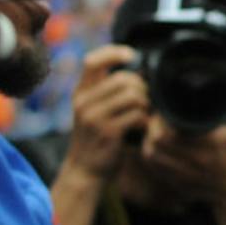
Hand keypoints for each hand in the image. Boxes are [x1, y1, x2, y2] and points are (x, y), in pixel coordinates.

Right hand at [62, 45, 148, 178]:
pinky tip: (141, 128)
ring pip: (132, 95)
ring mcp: (95, 117)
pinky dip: (145, 120)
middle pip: (122, 79)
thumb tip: (136, 70)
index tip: (131, 56)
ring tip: (143, 114)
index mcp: (80, 93)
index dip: (114, 53)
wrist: (84, 171)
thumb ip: (105, 91)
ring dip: (145, 104)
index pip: (92, 61)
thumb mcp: (91, 110)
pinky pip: (137, 115)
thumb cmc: (95, 138)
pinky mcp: (108, 132)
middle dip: (141, 87)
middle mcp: (84, 102)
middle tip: (144, 100)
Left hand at [140, 90, 225, 224]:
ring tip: (153, 132)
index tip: (166, 110)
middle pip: (161, 141)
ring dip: (149, 142)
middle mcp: (200, 159)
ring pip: (154, 156)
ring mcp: (188, 174)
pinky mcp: (181, 184)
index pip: (178, 129)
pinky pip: (156, 169)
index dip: (166, 118)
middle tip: (156, 118)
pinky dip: (151, 157)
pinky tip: (155, 148)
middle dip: (154, 127)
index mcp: (215, 143)